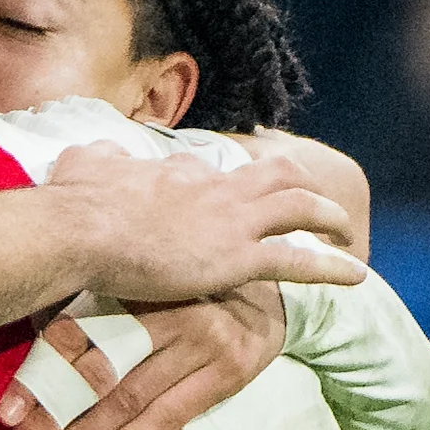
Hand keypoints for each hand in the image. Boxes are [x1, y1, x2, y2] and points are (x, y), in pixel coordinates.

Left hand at [0, 285, 283, 429]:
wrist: (271, 293)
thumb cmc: (190, 288)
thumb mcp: (143, 282)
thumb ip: (96, 300)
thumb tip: (28, 322)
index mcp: (139, 282)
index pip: (76, 332)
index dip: (39, 374)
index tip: (6, 412)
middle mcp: (171, 309)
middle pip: (98, 370)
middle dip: (53, 415)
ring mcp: (202, 342)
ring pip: (130, 397)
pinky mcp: (226, 372)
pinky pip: (171, 414)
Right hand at [56, 142, 363, 305]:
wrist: (80, 229)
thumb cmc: (74, 202)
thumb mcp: (85, 162)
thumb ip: (100, 157)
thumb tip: (99, 152)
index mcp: (180, 171)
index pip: (221, 172)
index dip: (237, 186)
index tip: (243, 199)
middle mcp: (216, 187)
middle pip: (278, 175)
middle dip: (304, 186)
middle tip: (318, 206)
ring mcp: (232, 221)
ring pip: (300, 208)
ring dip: (329, 218)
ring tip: (346, 234)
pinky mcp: (238, 258)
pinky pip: (298, 260)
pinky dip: (331, 267)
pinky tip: (354, 276)